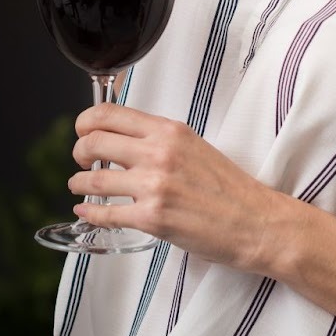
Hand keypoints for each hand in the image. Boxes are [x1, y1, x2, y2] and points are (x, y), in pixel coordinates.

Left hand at [67, 102, 290, 275]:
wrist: (257, 222)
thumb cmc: (229, 188)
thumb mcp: (194, 146)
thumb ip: (159, 141)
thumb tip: (123, 141)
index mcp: (168, 131)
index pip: (108, 113)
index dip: (85, 122)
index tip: (82, 131)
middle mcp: (159, 152)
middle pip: (93, 141)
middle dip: (79, 152)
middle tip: (80, 161)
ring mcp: (154, 185)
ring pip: (94, 179)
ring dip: (78, 183)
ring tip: (79, 186)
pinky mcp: (153, 218)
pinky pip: (106, 213)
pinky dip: (90, 212)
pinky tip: (86, 211)